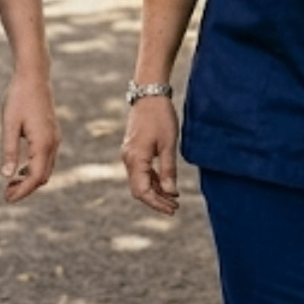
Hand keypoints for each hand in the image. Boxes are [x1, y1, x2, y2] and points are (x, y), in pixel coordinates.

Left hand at [0, 74, 59, 202]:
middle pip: (43, 176)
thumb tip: (7, 176)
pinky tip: (20, 167)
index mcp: (43, 143)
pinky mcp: (52, 133)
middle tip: (6, 194)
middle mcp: (53, 143)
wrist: (34, 75)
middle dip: (26, 188)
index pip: (36, 177)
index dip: (22, 191)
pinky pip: (46, 158)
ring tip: (11, 183)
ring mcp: (55, 137)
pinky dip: (35, 168)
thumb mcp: (9, 124)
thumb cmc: (19, 97)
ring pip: (46, 168)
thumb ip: (10, 151)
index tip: (7, 199)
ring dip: (30, 179)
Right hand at [121, 95, 180, 214]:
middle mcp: (128, 159)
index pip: (142, 191)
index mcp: (135, 159)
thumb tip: (171, 193)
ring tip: (173, 199)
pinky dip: (153, 180)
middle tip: (175, 208)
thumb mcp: (168, 144)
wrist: (149, 94)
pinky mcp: (134, 150)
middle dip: (156, 200)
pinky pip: (141, 171)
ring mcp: (129, 154)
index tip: (173, 209)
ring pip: (140, 181)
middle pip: (139, 189)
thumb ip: (168, 170)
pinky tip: (166, 184)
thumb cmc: (160, 117)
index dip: (157, 203)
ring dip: (156, 191)